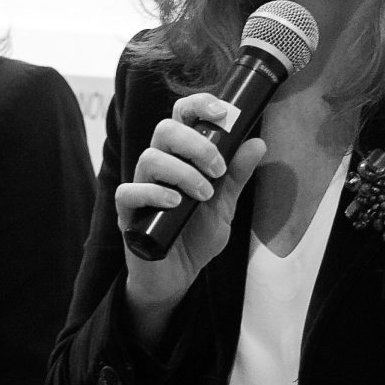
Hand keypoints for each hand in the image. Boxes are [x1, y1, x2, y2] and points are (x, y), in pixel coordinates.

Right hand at [115, 96, 269, 337]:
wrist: (177, 278)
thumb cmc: (195, 237)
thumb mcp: (224, 206)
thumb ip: (236, 176)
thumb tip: (257, 143)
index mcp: (179, 157)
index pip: (181, 117)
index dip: (198, 106)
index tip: (222, 113)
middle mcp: (157, 167)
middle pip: (164, 130)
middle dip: (195, 143)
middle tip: (217, 168)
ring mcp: (140, 188)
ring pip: (149, 158)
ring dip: (183, 172)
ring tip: (204, 195)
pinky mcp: (127, 214)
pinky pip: (128, 192)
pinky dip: (153, 193)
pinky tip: (175, 203)